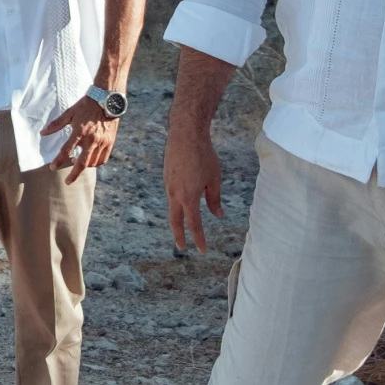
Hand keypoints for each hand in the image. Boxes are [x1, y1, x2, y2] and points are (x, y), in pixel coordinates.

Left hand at [39, 98, 119, 182]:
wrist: (106, 100)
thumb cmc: (85, 106)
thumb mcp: (69, 113)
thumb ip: (56, 124)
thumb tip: (42, 133)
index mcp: (79, 132)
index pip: (66, 150)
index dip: (58, 160)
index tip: (52, 167)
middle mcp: (91, 139)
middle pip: (82, 163)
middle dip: (74, 175)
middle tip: (67, 182)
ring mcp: (102, 142)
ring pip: (93, 162)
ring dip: (84, 167)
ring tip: (77, 164)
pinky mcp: (110, 142)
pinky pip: (103, 159)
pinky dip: (96, 163)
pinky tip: (90, 162)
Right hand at [163, 115, 223, 253]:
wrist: (185, 134)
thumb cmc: (204, 156)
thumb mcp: (215, 179)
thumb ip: (214, 199)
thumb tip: (217, 214)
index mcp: (189, 197)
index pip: (194, 224)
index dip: (198, 238)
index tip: (202, 250)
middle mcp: (175, 193)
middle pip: (175, 221)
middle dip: (179, 236)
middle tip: (182, 248)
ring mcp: (168, 185)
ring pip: (172, 207)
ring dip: (178, 219)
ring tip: (183, 227)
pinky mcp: (167, 177)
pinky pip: (172, 194)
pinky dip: (177, 203)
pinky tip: (183, 201)